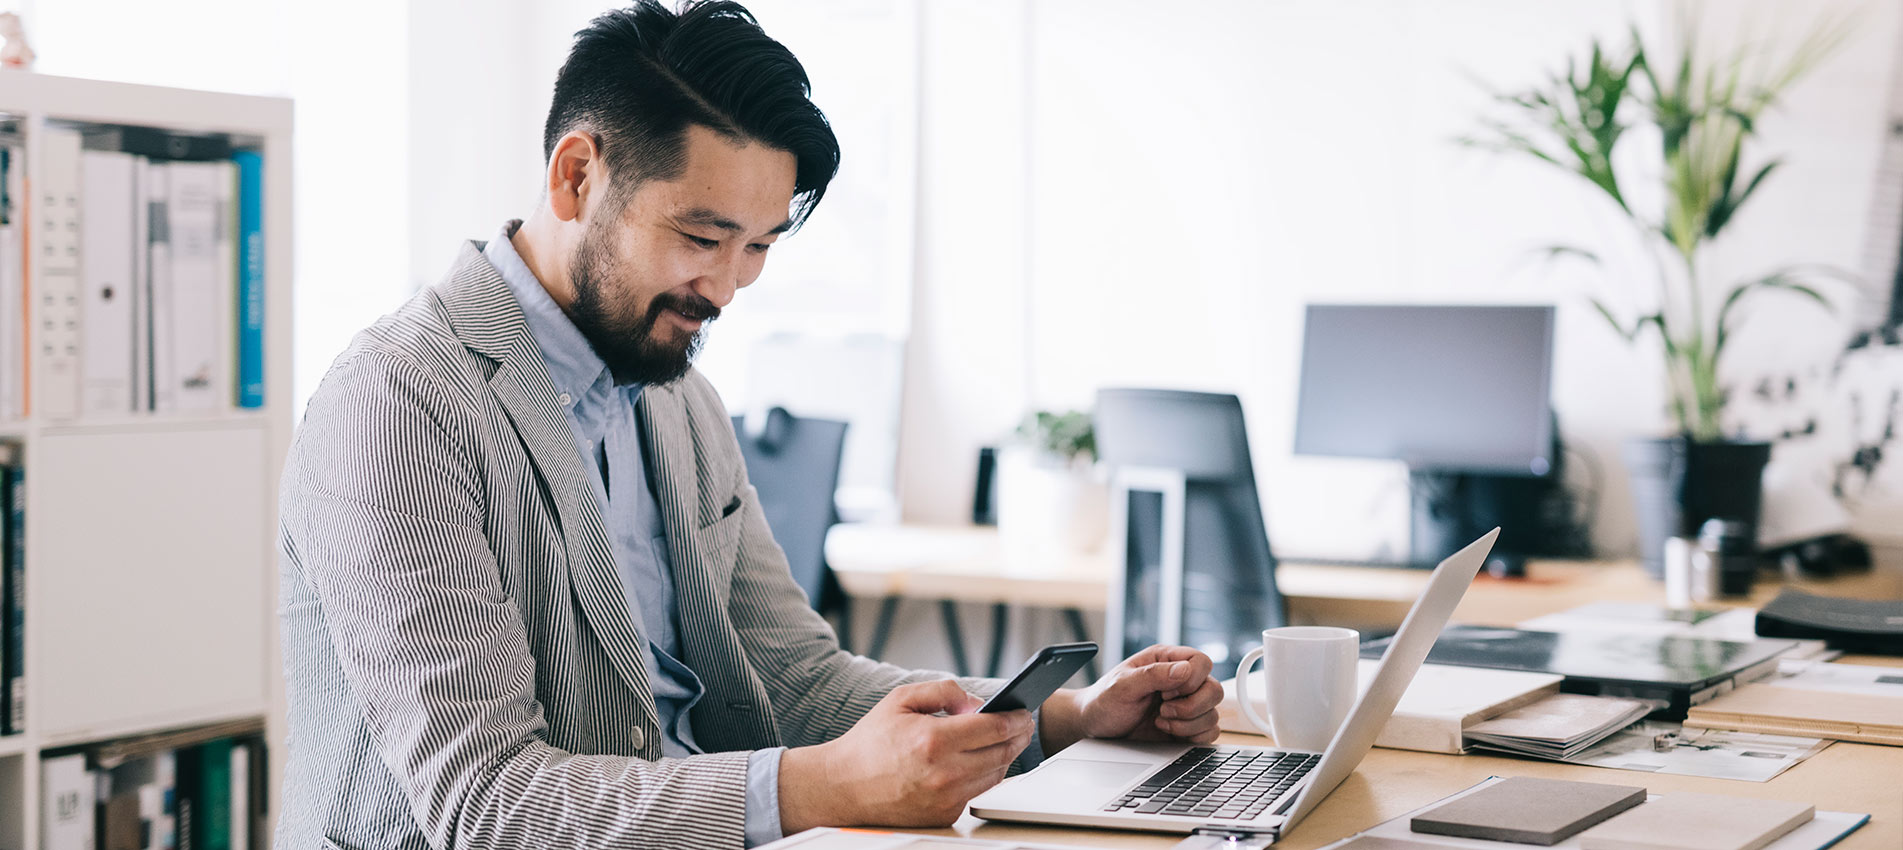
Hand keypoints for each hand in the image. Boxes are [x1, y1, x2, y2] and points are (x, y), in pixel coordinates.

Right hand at [778, 680, 1035, 831]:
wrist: (843, 786)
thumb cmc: (870, 742)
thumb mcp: (901, 699)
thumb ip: (944, 691)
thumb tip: (977, 703)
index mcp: (934, 740)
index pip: (994, 728)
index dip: (1016, 717)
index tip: (1024, 711)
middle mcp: (944, 773)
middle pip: (1003, 752)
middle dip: (1018, 735)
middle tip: (1023, 724)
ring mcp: (946, 798)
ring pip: (996, 775)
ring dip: (1005, 756)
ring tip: (1005, 740)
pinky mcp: (944, 815)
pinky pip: (977, 792)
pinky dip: (982, 775)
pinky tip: (979, 760)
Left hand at [1039, 645, 1222, 753]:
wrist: (1095, 728)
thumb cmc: (1104, 700)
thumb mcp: (1122, 686)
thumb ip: (1153, 675)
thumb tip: (1185, 670)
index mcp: (1166, 661)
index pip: (1202, 661)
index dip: (1192, 679)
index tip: (1167, 693)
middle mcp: (1180, 681)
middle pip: (1214, 689)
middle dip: (1191, 706)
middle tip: (1163, 710)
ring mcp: (1186, 705)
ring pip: (1214, 713)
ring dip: (1189, 724)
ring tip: (1161, 722)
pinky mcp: (1188, 727)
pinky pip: (1211, 732)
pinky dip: (1194, 736)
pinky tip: (1170, 733)